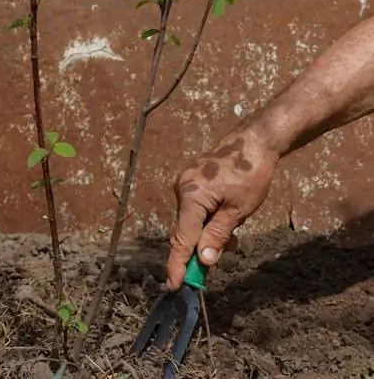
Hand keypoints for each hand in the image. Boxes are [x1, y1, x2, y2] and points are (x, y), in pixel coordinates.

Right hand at [165, 126, 278, 289]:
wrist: (254, 141)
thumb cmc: (250, 173)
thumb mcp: (239, 210)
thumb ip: (218, 235)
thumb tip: (203, 260)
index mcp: (192, 196)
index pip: (181, 238)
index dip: (177, 264)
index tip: (172, 286)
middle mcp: (182, 188)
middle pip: (185, 230)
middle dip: (198, 250)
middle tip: (213, 267)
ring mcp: (185, 182)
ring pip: (191, 220)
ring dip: (206, 234)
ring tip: (233, 238)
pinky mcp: (191, 179)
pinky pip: (194, 208)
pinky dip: (207, 220)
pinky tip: (226, 222)